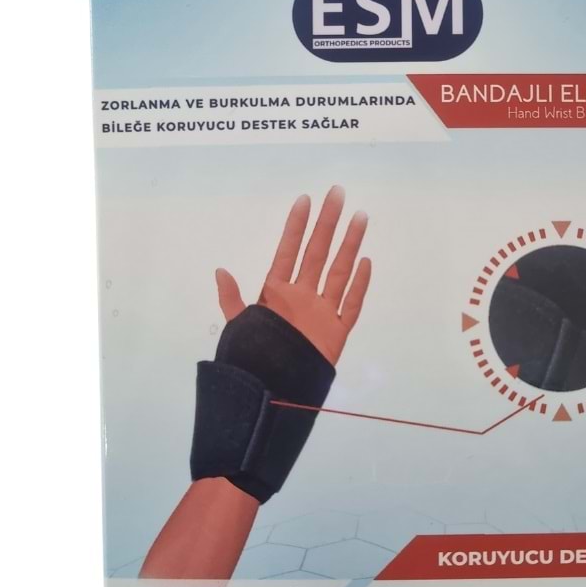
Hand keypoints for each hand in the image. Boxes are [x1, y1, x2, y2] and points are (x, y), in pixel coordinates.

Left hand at [214, 186, 371, 365]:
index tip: (305, 200)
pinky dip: (359, 285)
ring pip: (340, 272)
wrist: (273, 393)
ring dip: (349, 245)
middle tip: (337, 194)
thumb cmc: (255, 360)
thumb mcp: (240, 328)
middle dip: (327, 223)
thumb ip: (232, 300)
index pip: (289, 251)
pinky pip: (351, 305)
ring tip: (359, 218)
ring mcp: (322, 312)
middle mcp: (303, 296)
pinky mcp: (336, 333)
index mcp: (278, 293)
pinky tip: (365, 263)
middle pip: (318, 253)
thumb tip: (220, 271)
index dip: (296, 226)